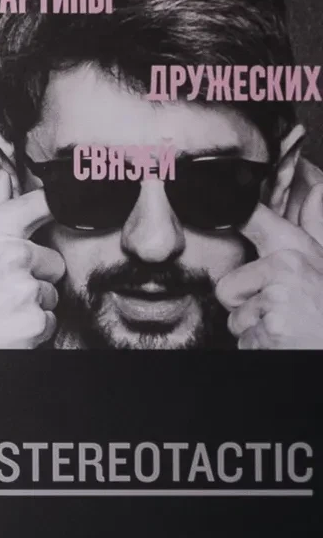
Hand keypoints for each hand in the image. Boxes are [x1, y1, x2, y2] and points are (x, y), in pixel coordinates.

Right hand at [0, 176, 63, 347]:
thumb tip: (4, 180)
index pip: (43, 203)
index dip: (55, 206)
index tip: (63, 204)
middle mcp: (14, 256)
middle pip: (53, 261)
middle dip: (36, 275)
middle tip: (4, 287)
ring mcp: (27, 291)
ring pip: (51, 294)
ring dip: (32, 304)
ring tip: (0, 310)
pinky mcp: (35, 323)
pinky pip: (50, 321)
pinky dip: (32, 329)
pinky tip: (6, 327)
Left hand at [214, 198, 322, 350]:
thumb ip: (315, 226)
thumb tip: (316, 190)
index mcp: (292, 253)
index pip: (251, 223)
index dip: (237, 217)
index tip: (225, 203)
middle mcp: (282, 272)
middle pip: (225, 288)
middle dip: (244, 305)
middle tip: (277, 309)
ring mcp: (275, 303)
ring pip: (234, 320)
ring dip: (254, 329)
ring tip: (284, 325)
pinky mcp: (269, 333)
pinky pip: (244, 341)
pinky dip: (259, 346)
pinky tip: (283, 340)